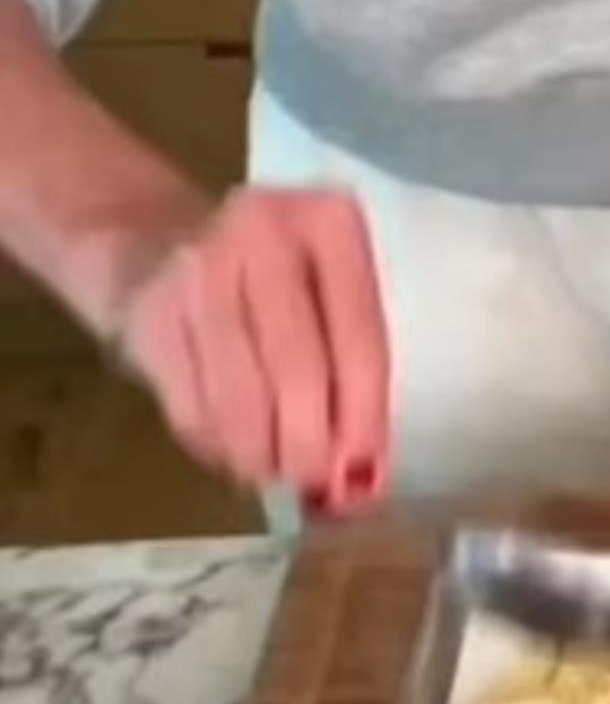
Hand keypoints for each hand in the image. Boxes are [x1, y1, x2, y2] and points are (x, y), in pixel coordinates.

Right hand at [116, 189, 390, 512]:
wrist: (158, 243)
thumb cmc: (271, 279)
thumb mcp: (326, 291)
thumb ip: (353, 365)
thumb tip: (365, 472)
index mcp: (330, 222)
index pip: (360, 335)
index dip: (364, 415)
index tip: (365, 473)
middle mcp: (263, 233)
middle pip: (298, 369)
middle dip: (309, 446)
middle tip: (314, 482)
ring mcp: (198, 271)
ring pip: (240, 398)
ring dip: (262, 455)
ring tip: (274, 468)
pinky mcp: (150, 314)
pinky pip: (192, 408)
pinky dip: (219, 446)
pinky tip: (233, 448)